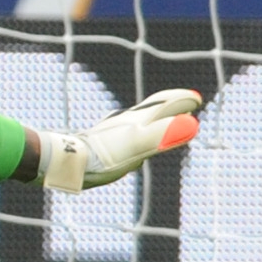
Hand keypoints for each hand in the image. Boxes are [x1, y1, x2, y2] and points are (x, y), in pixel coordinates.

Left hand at [35, 89, 202, 192]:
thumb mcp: (137, 146)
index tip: (196, 98)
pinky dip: (138, 133)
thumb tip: (191, 124)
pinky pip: (126, 134)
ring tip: (161, 121)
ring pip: (138, 121)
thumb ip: (163, 135)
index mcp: (137, 120)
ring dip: (154, 118)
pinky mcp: (103, 144)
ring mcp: (113, 132)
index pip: (163, 104)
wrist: (65, 162)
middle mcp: (125, 122)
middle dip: (169, 106)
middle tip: (184, 104)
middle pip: (151, 109)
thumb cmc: (102, 155)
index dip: (181, 101)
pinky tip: (130, 142)